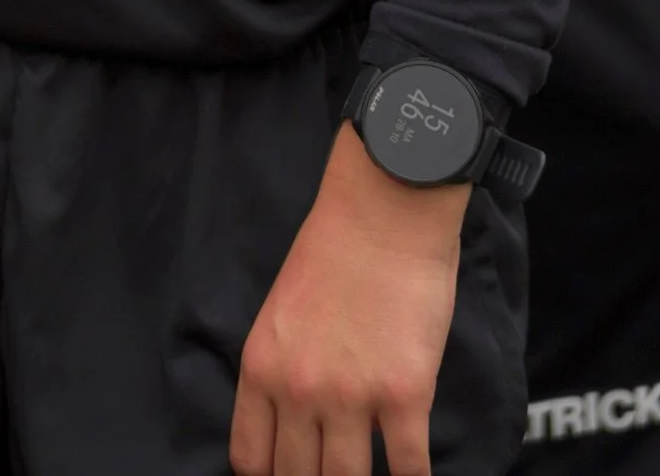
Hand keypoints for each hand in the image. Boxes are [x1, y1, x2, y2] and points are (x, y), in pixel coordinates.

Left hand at [231, 123, 464, 475]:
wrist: (382, 210)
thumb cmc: (334, 251)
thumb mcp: (281, 311)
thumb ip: (282, 369)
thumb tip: (294, 424)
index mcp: (260, 366)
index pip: (251, 459)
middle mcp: (298, 389)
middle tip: (332, 474)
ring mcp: (351, 396)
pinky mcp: (404, 396)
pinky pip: (409, 470)